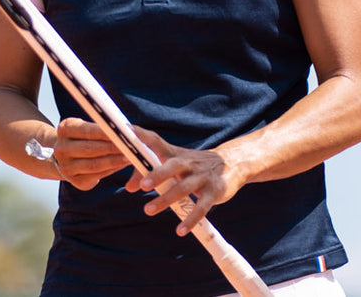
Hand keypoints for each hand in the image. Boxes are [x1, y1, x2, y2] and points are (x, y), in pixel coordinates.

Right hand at [52, 116, 131, 189]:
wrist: (69, 155)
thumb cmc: (86, 137)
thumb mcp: (88, 127)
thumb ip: (103, 128)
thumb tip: (127, 130)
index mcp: (64, 129)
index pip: (88, 131)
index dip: (107, 133)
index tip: (123, 133)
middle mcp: (61, 148)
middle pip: (91, 149)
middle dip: (113, 148)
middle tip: (131, 147)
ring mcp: (66, 166)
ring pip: (94, 164)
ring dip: (114, 161)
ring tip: (130, 157)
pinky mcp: (74, 180)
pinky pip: (96, 175)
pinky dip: (112, 170)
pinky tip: (122, 165)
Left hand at [124, 126, 240, 235]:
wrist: (232, 163)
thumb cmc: (194, 165)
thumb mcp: (176, 165)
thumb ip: (151, 174)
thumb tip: (129, 187)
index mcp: (176, 154)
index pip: (158, 142)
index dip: (143, 136)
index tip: (128, 130)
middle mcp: (188, 163)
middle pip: (172, 166)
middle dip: (157, 175)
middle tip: (142, 185)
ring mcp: (202, 177)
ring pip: (183, 188)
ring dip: (166, 200)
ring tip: (148, 210)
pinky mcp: (213, 192)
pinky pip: (201, 207)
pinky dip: (190, 219)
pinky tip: (180, 231)